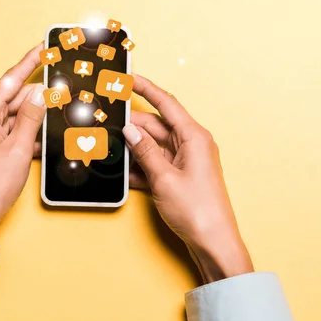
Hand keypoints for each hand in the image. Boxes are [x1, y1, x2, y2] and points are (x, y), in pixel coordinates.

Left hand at [0, 43, 46, 246]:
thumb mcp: (18, 150)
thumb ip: (32, 117)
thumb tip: (41, 93)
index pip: (11, 80)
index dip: (30, 62)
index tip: (44, 48)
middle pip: (14, 99)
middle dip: (38, 99)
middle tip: (63, 93)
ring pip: (13, 117)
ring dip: (33, 120)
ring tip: (56, 119)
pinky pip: (7, 131)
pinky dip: (24, 134)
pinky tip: (41, 140)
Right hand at [123, 74, 253, 282]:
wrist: (213, 242)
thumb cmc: (198, 211)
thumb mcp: (164, 178)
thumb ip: (145, 152)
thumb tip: (130, 131)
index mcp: (194, 137)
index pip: (166, 103)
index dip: (146, 88)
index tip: (128, 78)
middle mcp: (191, 145)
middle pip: (156, 126)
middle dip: (132, 125)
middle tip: (107, 123)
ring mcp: (186, 162)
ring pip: (153, 146)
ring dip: (134, 149)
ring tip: (109, 147)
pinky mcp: (180, 178)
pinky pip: (156, 164)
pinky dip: (141, 167)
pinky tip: (123, 172)